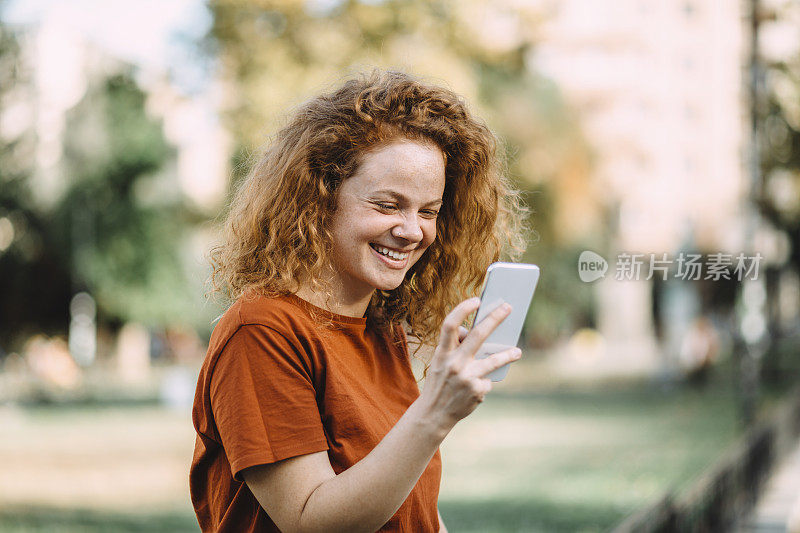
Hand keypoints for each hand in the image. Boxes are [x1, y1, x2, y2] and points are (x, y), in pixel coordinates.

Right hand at [418, 297, 521, 429]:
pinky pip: (487, 380)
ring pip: (493, 360)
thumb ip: (454, 347)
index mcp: (442, 353)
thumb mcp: (440, 362)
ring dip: (508, 355)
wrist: (433, 414)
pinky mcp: (476, 390)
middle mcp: (454, 363)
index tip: (477, 300)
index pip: (450, 325)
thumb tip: (474, 334)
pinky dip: (484, 383)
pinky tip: (475, 390)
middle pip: (478, 335)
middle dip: (495, 318)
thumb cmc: (440, 382)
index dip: (463, 310)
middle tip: (508, 308)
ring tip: (517, 352)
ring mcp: (466, 377)